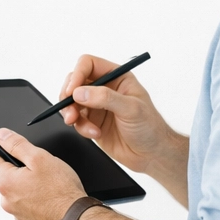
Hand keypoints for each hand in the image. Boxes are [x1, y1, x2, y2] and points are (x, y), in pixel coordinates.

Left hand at [0, 128, 86, 219]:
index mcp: (5, 182)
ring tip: (46, 182)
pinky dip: (33, 196)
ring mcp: (16, 212)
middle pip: (5, 174)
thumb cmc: (61, 190)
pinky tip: (47, 194)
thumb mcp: (39, 157)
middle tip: (37, 165)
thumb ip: (17, 144)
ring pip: (16, 188)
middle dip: (17, 166)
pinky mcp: (27, 219)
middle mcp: (6, 199)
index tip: (2, 141)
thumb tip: (1, 135)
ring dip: (26, 182)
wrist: (76, 217)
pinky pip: (25, 202)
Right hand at [59, 54, 179, 175]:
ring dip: (71, 113)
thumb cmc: (150, 128)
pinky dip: (80, 127)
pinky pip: (76, 120)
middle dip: (68, 96)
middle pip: (75, 82)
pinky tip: (95, 133)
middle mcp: (105, 89)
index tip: (72, 91)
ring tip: (78, 123)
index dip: (77, 74)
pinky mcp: (92, 122)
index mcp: (117, 77)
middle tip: (69, 109)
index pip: (89, 65)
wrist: (151, 154)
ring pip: (72, 102)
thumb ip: (105, 98)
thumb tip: (81, 92)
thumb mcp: (131, 109)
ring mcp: (97, 106)